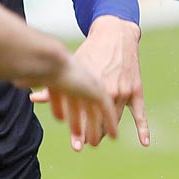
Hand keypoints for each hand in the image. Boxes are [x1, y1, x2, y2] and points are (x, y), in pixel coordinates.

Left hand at [33, 16, 147, 149]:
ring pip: (115, 120)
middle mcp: (109, 90)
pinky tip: (144, 142)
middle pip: (101, 122)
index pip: (85, 116)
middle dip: (93, 135)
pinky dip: (143, 128)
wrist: (115, 34)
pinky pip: (140, 112)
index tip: (76, 144)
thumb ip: (55, 85)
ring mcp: (124, 91)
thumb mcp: (73, 66)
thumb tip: (33, 99)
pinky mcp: (136, 90)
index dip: (79, 132)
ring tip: (99, 139)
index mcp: (91, 86)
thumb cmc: (91, 50)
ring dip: (108, 132)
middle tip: (87, 144)